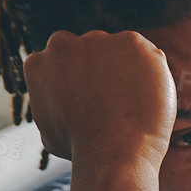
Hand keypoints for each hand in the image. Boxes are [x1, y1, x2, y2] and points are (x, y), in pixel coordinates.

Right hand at [22, 30, 177, 169]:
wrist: (114, 151)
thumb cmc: (82, 149)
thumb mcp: (49, 129)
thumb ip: (53, 104)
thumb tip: (61, 102)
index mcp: (39, 64)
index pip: (60, 62)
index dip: (79, 80)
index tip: (91, 97)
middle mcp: (63, 44)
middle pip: (88, 50)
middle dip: (102, 69)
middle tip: (115, 100)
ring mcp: (98, 40)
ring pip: (118, 50)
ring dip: (127, 68)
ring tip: (132, 102)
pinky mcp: (131, 42)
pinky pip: (146, 53)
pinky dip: (151, 71)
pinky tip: (148, 95)